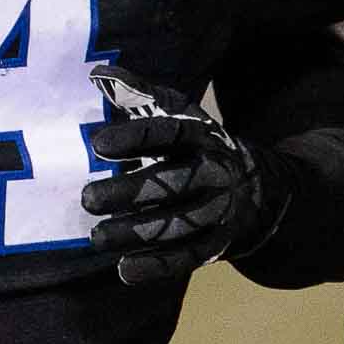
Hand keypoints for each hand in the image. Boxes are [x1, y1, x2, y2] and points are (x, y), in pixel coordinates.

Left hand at [81, 64, 288, 284]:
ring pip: (178, 225)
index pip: (168, 134)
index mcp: (201, 136)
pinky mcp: (216, 245)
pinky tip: (124, 270)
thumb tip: (96, 72)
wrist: (257, 188)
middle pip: (172, 184)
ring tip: (96, 237)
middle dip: (130, 192)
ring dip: (136, 233)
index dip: (134, 138)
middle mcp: (214, 173)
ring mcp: (218, 212)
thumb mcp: (175, 114)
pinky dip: (157, 266)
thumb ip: (136, 94)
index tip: (96, 144)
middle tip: (86, 199)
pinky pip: (187, 258)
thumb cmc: (194, 144)